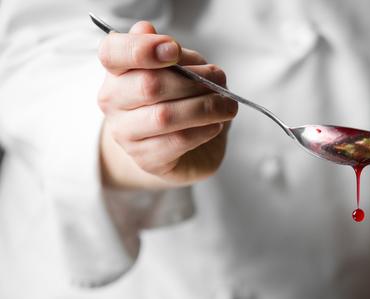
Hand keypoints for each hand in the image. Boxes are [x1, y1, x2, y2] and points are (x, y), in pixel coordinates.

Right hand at [97, 21, 237, 189]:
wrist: (178, 149)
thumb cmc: (178, 101)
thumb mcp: (179, 70)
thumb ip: (172, 55)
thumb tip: (161, 40)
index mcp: (116, 71)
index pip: (113, 52)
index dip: (142, 49)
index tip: (174, 51)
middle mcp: (113, 101)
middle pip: (148, 85)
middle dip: (193, 81)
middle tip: (221, 81)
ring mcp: (125, 133)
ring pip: (164, 117)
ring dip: (204, 108)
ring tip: (227, 106)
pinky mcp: (146, 160)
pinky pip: (177, 142)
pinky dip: (202, 132)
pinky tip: (216, 125)